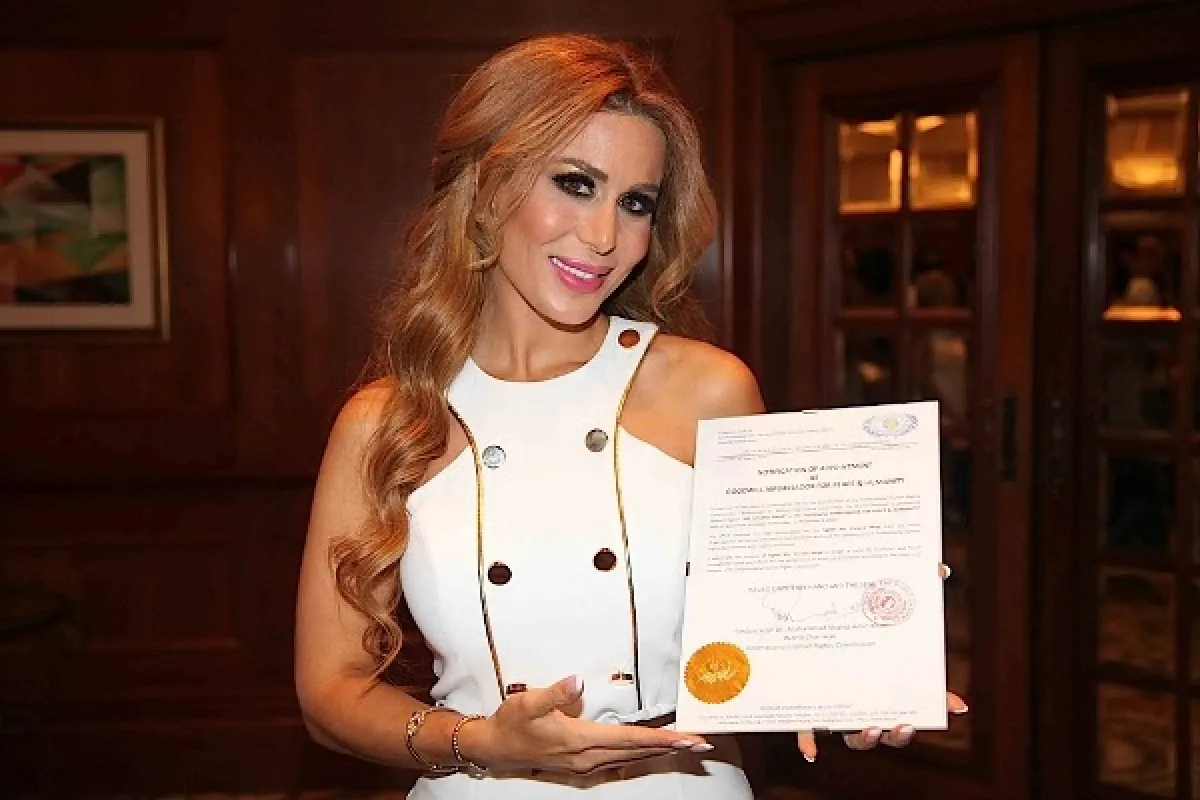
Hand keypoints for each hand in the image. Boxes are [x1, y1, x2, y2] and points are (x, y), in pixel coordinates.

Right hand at [457, 676, 713, 774]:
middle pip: (639, 752)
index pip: (631, 740)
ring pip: (633, 758)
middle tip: (703, 744)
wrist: (493, 747)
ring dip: (661, 752)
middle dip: (672, 748)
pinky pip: (621, 760)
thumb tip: (577, 682)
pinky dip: (642, 754)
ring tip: (687, 747)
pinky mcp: (583, 764)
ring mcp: (586, 764)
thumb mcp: (527, 702)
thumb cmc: (511, 723)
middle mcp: (589, 758)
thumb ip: (554, 693)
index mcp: (580, 742)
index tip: (687, 738)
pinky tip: (652, 751)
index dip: (662, 739)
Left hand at [795, 562, 966, 761]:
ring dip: (863, 739)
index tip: (955, 707)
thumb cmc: (845, 608)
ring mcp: (833, 704)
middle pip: (886, 726)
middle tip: (903, 723)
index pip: (917, 695)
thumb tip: (939, 569)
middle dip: (899, 733)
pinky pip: (805, 729)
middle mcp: (860, 696)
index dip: (939, 703)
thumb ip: (910, 584)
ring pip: (851, 735)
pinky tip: (811, 751)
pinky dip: (808, 741)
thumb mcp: (877, 595)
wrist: (793, 616)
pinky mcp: (802, 704)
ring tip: (868, 727)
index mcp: (883, 678)